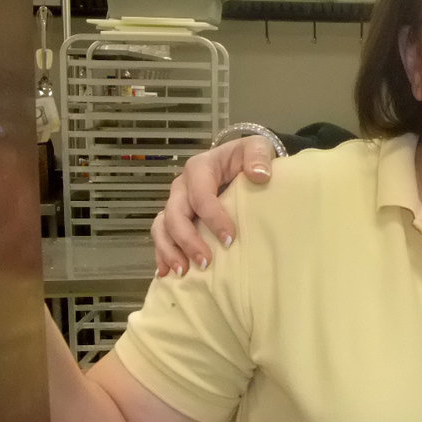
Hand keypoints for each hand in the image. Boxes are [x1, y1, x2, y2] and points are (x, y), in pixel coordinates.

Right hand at [152, 135, 277, 275]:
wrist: (239, 161)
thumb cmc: (248, 157)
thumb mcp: (257, 147)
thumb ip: (258, 156)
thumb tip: (259, 175)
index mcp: (200, 168)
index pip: (201, 196)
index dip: (213, 218)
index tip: (230, 239)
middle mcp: (182, 186)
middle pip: (175, 214)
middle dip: (187, 240)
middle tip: (206, 262)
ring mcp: (176, 202)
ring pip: (161, 227)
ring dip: (169, 250)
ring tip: (183, 272)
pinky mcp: (175, 216)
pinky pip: (161, 235)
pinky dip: (162, 253)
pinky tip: (166, 274)